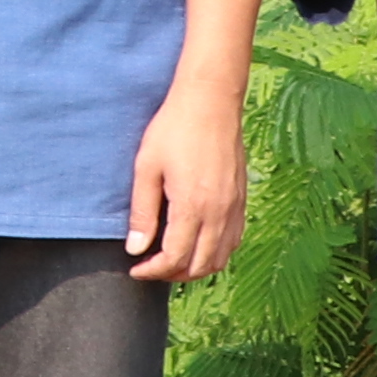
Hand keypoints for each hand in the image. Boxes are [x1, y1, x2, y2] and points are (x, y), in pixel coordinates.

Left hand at [128, 78, 252, 283]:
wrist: (210, 101)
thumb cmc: (174, 129)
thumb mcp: (146, 168)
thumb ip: (143, 212)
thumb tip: (136, 248)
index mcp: (192, 207)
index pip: (174, 259)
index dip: (152, 272)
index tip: (135, 269)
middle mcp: (218, 213)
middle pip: (199, 266)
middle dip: (172, 275)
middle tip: (150, 266)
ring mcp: (234, 208)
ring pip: (220, 258)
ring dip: (195, 268)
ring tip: (170, 260)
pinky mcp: (241, 200)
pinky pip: (233, 241)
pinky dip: (215, 253)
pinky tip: (196, 243)